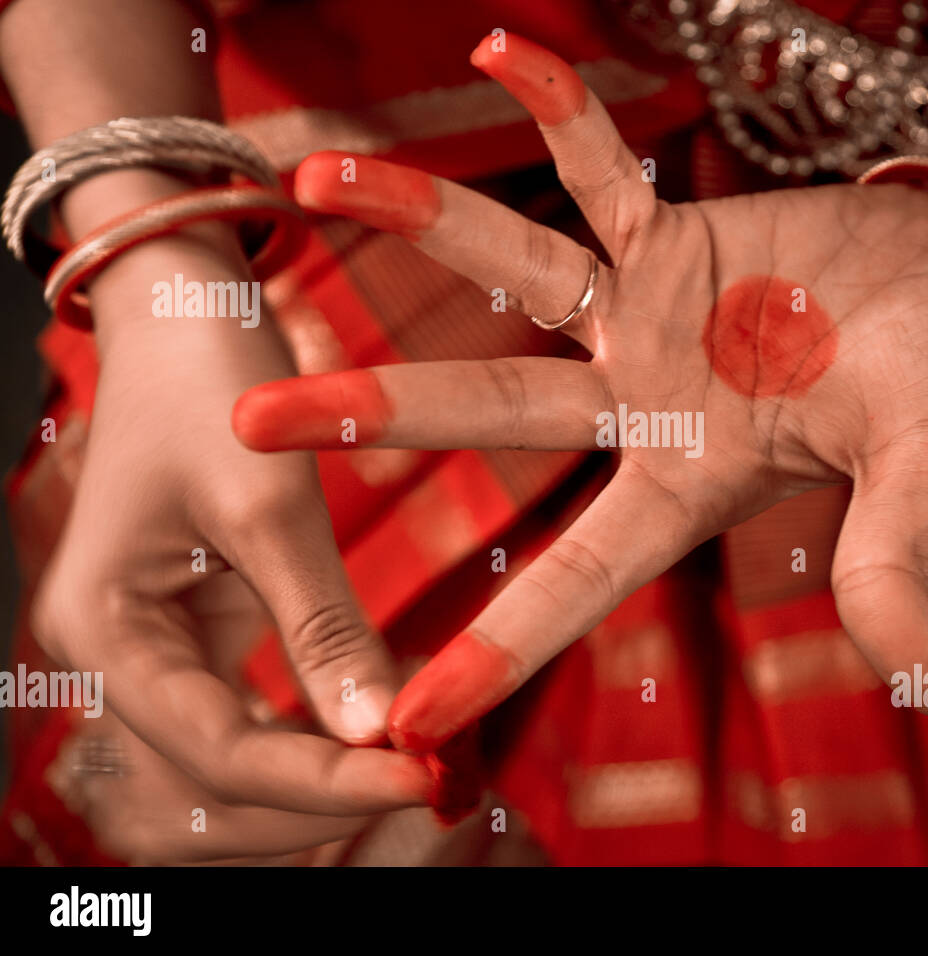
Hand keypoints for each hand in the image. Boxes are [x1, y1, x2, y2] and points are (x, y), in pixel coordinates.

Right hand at [33, 227, 437, 812]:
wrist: (185, 308)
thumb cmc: (211, 381)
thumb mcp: (268, 503)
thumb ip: (320, 626)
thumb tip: (377, 735)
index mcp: (102, 628)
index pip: (218, 753)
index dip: (325, 784)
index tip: (423, 778)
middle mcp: (117, 655)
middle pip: (214, 786)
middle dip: (319, 800)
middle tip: (430, 784)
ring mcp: (156, 648)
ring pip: (233, 768)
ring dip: (318, 782)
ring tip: (416, 767)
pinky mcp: (199, 632)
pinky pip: (253, 719)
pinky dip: (317, 735)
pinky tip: (387, 721)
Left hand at [233, 34, 927, 753]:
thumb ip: (902, 556)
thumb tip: (927, 673)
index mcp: (693, 479)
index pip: (581, 571)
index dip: (500, 642)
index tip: (406, 718)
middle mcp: (644, 404)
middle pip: (490, 415)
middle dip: (376, 415)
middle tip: (246, 423)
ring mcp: (643, 317)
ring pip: (515, 272)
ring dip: (424, 221)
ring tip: (318, 177)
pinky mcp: (666, 238)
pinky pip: (600, 168)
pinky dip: (561, 112)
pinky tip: (501, 49)